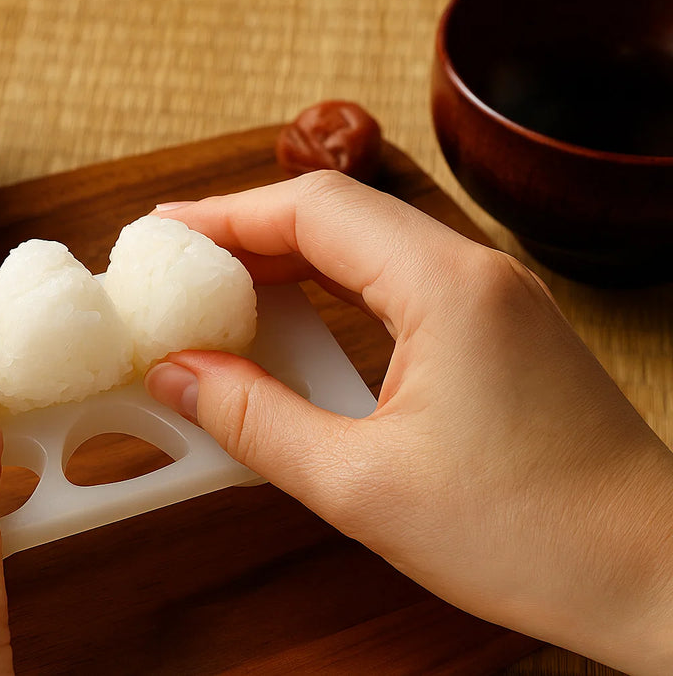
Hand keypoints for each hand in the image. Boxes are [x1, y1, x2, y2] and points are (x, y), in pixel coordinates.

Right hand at [146, 172, 672, 674]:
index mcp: (446, 286)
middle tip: (178, 266)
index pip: (314, 209)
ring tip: (221, 296)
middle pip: (341, 218)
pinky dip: (338, 298)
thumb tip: (178, 376)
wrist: (652, 576)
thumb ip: (255, 422)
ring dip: (293, 266)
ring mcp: (496, 301)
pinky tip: (298, 333)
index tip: (162, 231)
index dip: (225, 213)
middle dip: (250, 235)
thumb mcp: (361, 486)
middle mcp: (477, 273)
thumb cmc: (529, 534)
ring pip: (371, 252)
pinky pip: (400, 289)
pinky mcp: (501, 335)